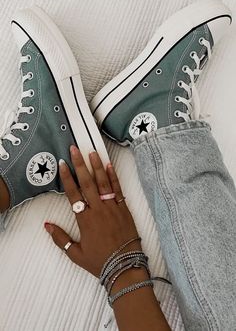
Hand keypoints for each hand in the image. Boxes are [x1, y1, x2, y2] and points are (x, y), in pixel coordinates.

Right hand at [44, 145, 141, 277]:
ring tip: (91, 152)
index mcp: (84, 220)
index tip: (62, 164)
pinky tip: (109, 165)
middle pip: (87, 182)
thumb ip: (60, 238)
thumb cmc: (100, 262)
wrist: (125, 267)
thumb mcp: (75, 253)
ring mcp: (112, 208)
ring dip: (96, 166)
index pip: (73, 193)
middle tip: (75, 149)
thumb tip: (47, 225)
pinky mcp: (124, 209)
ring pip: (102, 182)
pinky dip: (113, 177)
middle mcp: (97, 210)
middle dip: (79, 164)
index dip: (67, 177)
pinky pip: (118, 190)